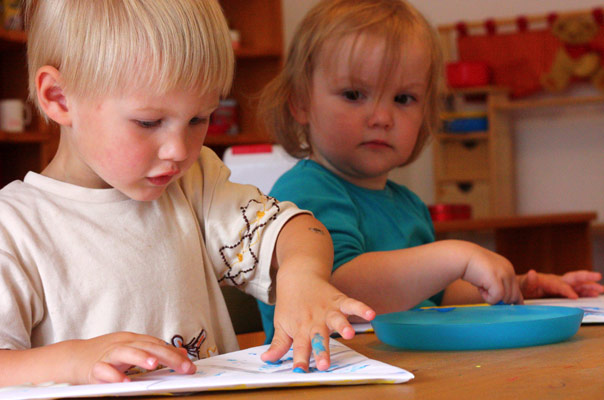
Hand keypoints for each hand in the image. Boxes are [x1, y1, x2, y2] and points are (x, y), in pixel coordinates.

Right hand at [74, 332, 195, 383]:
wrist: (73, 357)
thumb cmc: (107, 355)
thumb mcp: (133, 349)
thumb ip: (155, 351)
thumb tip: (181, 354)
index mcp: (133, 340)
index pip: (157, 344)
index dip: (174, 354)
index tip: (189, 366)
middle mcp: (123, 344)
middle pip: (147, 346)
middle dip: (167, 357)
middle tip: (183, 367)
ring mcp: (108, 355)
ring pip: (125, 352)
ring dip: (139, 357)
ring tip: (153, 364)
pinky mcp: (93, 368)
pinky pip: (103, 371)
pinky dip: (113, 376)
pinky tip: (123, 382)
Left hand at [261, 274, 374, 372]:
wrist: (298, 276)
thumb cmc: (290, 304)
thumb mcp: (281, 324)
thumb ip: (278, 344)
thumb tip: (266, 360)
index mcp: (300, 329)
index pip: (299, 348)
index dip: (300, 360)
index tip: (300, 372)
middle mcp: (315, 321)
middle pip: (318, 337)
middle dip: (321, 351)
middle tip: (324, 364)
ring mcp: (328, 310)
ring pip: (336, 319)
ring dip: (343, 326)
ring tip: (350, 334)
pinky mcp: (339, 300)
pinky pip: (352, 304)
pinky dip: (361, 308)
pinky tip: (371, 314)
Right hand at [462, 244, 522, 304]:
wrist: (461, 256)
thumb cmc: (471, 266)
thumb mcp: (489, 274)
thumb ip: (498, 284)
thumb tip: (504, 301)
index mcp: (508, 268)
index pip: (517, 290)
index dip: (512, 300)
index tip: (509, 306)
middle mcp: (509, 271)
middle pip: (513, 297)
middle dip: (499, 298)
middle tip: (485, 291)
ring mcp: (503, 274)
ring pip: (506, 299)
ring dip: (492, 297)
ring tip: (481, 287)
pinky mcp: (496, 279)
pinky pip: (497, 298)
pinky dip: (487, 298)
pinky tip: (479, 289)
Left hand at [519, 269, 603, 298]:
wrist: (523, 287)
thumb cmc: (524, 286)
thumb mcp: (524, 284)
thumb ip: (529, 280)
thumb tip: (532, 273)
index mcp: (548, 280)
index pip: (560, 285)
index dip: (567, 290)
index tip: (574, 296)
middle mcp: (558, 281)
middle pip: (573, 278)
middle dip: (586, 277)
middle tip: (598, 276)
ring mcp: (562, 286)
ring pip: (578, 285)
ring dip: (590, 286)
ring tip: (601, 290)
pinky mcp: (564, 291)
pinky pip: (577, 291)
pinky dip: (587, 292)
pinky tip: (595, 294)